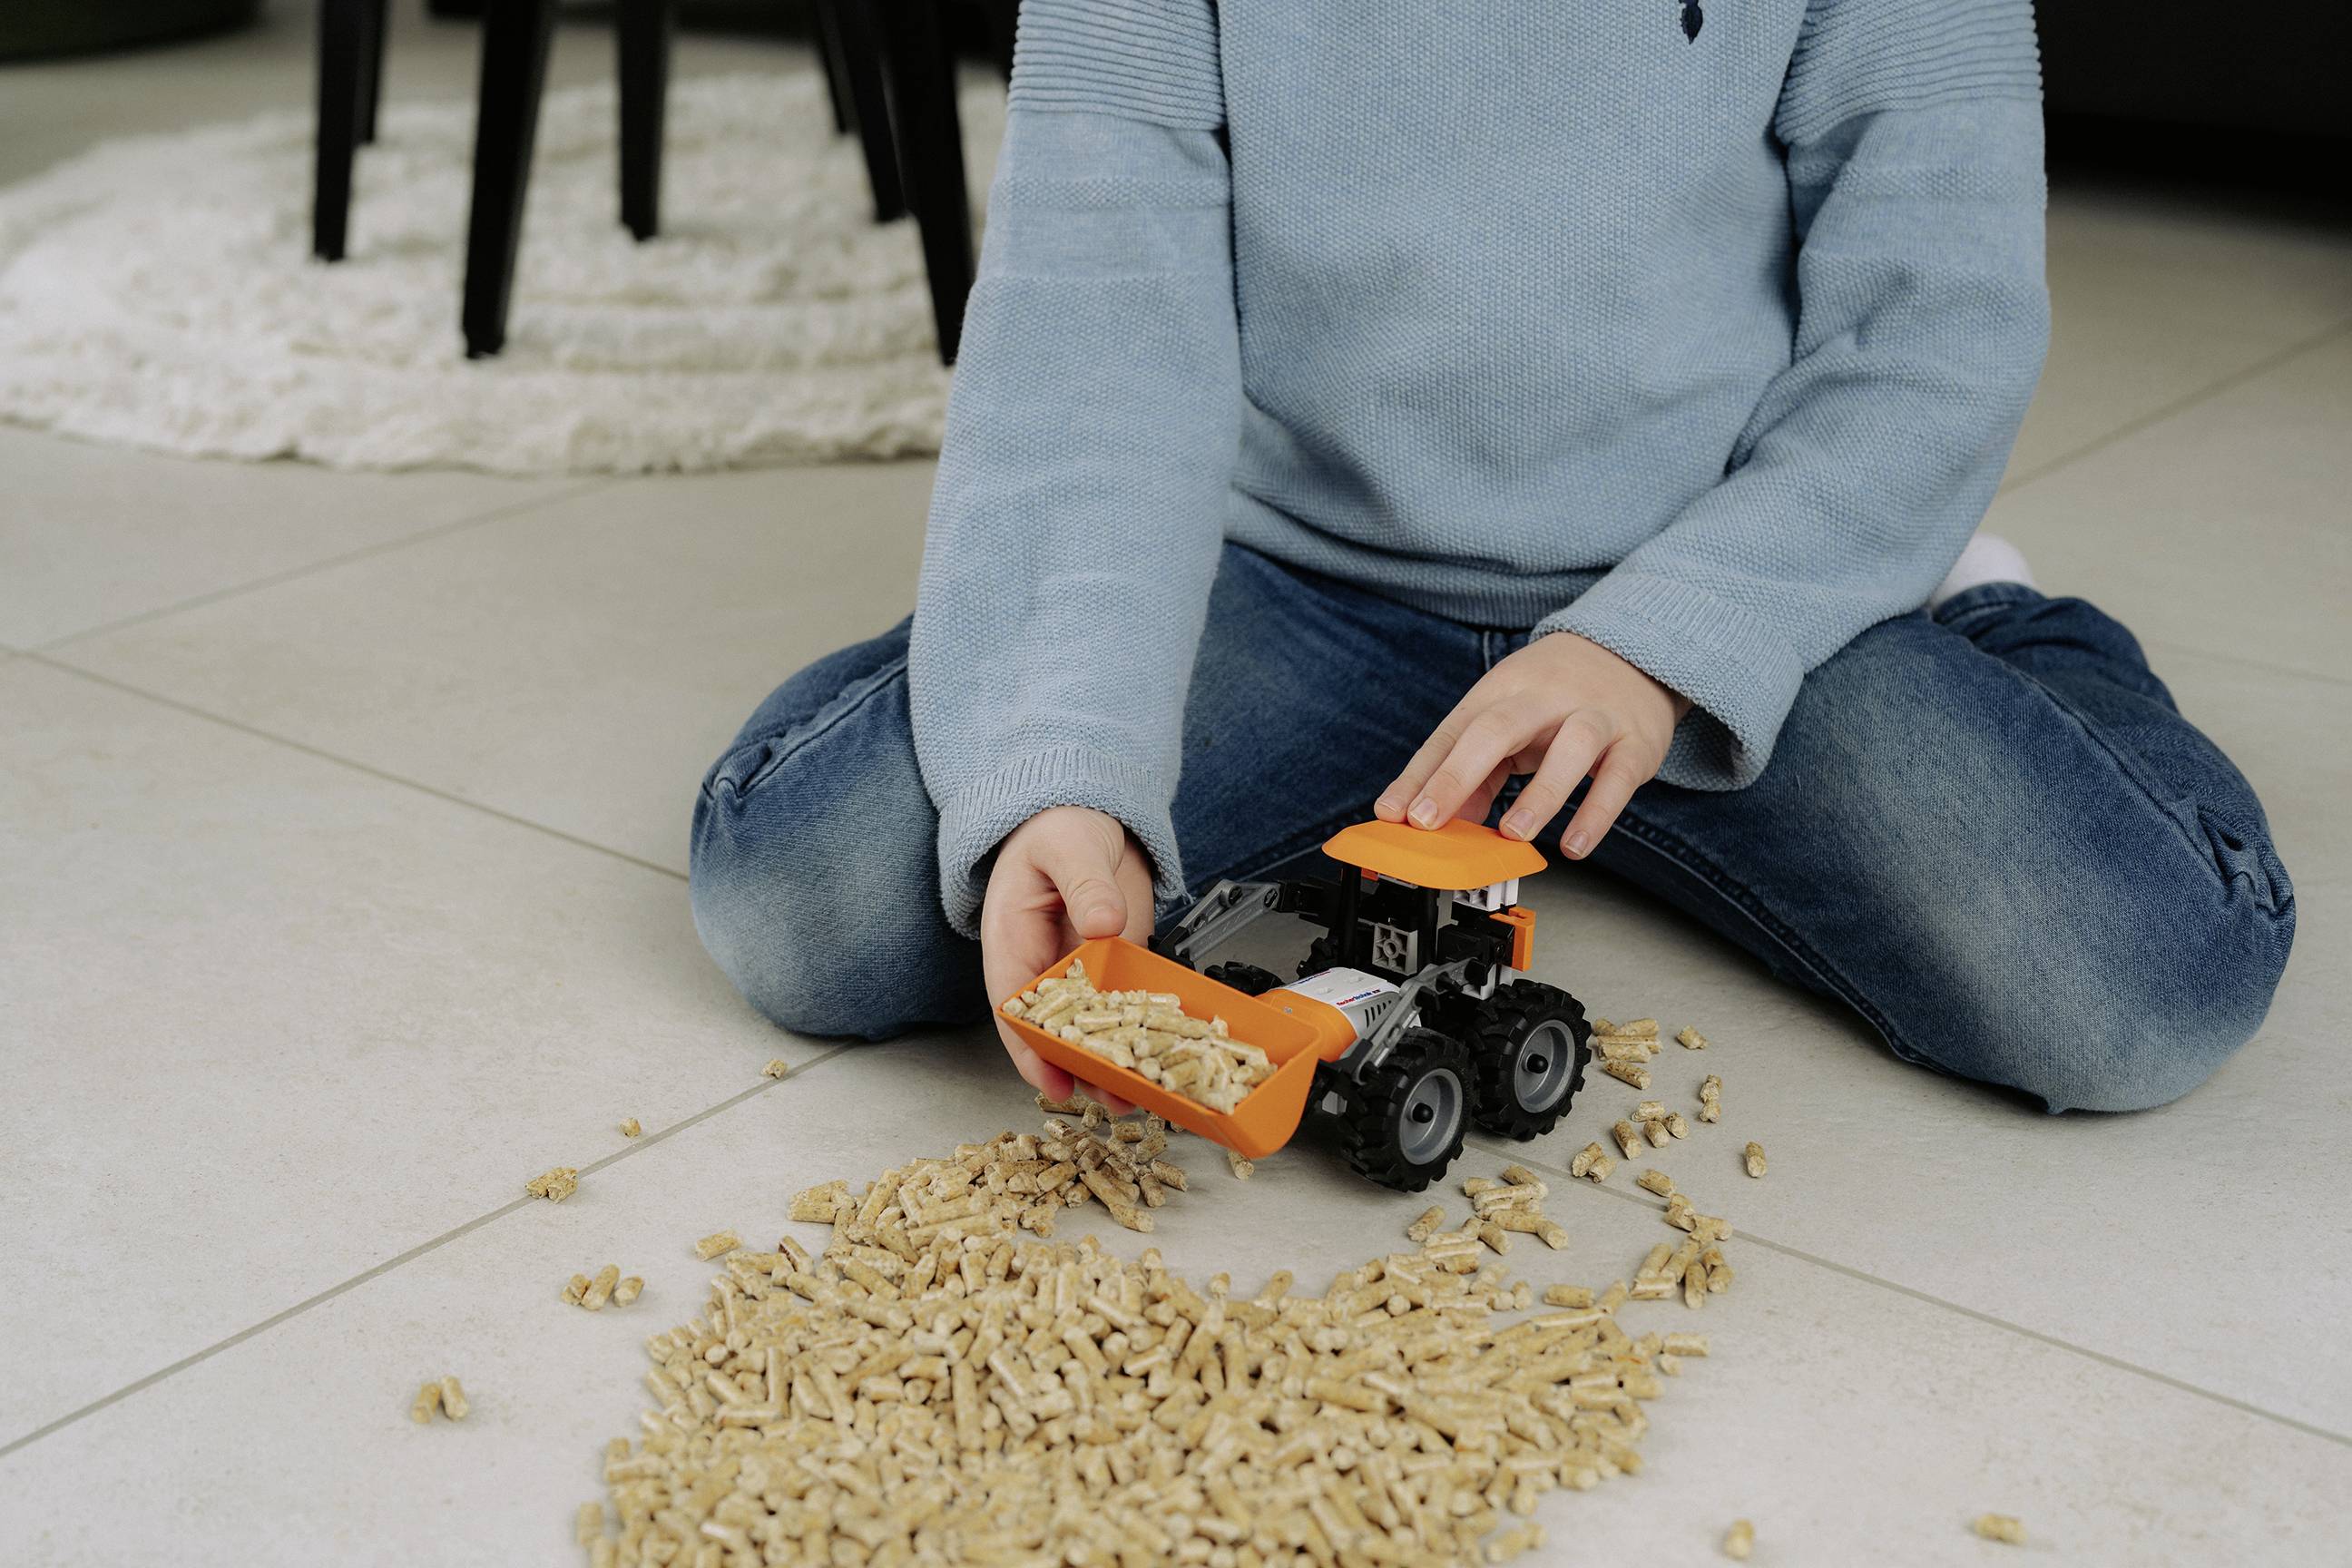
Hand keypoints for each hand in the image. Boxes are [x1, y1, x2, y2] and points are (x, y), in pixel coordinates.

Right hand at [981, 805, 1154, 1111]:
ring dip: (1113, 1061)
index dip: (1031, 1050)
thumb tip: (1101, 922)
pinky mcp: (1118, 963)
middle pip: (1056, 1029)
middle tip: (1110, 1097)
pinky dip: (1142, 1032)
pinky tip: (1162, 1055)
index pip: (1016, 1007)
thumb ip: (1085, 884)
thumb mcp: (1068, 848)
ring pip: (1093, 1027)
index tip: (1052, 1080)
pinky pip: (1127, 1005)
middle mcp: (1046, 963)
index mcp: (1014, 939)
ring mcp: (1084, 967)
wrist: (1090, 811)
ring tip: (1139, 1093)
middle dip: (1079, 1068)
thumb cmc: (1058, 826)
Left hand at [1376, 631, 1688, 858]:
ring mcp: (1594, 717)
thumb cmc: (1555, 694)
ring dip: (1539, 794)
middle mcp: (1545, 698)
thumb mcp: (1507, 718)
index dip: (1420, 775)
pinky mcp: (1635, 743)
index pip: (1452, 733)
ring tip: (1512, 834)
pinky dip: (1596, 814)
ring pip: (1570, 747)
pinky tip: (1574, 845)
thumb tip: (1445, 822)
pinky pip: (1618, 779)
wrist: (1631, 652)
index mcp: (1501, 691)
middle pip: (1498, 728)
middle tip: (1428, 820)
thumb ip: (1476, 771)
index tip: (1392, 813)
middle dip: (1457, 775)